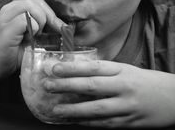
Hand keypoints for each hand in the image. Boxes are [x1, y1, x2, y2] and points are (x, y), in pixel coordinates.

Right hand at [0, 0, 64, 79]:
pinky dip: (34, 30)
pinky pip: (27, 21)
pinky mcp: (6, 29)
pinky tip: (29, 40)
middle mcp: (9, 9)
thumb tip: (65, 25)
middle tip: (46, 32)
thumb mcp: (28, 34)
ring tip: (35, 36)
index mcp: (14, 8)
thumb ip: (40, 25)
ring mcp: (6, 18)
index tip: (46, 17)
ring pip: (33, 6)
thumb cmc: (11, 52)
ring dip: (41, 22)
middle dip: (49, 16)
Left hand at [44, 60, 174, 127]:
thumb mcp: (126, 70)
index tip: (53, 68)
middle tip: (47, 85)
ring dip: (73, 110)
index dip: (72, 68)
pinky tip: (73, 121)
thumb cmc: (145, 82)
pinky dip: (87, 122)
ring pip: (96, 109)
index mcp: (122, 71)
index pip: (93, 68)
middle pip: (91, 86)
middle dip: (66, 86)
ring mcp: (127, 107)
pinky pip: (105, 124)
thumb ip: (104, 72)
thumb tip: (75, 70)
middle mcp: (124, 88)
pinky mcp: (130, 124)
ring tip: (55, 109)